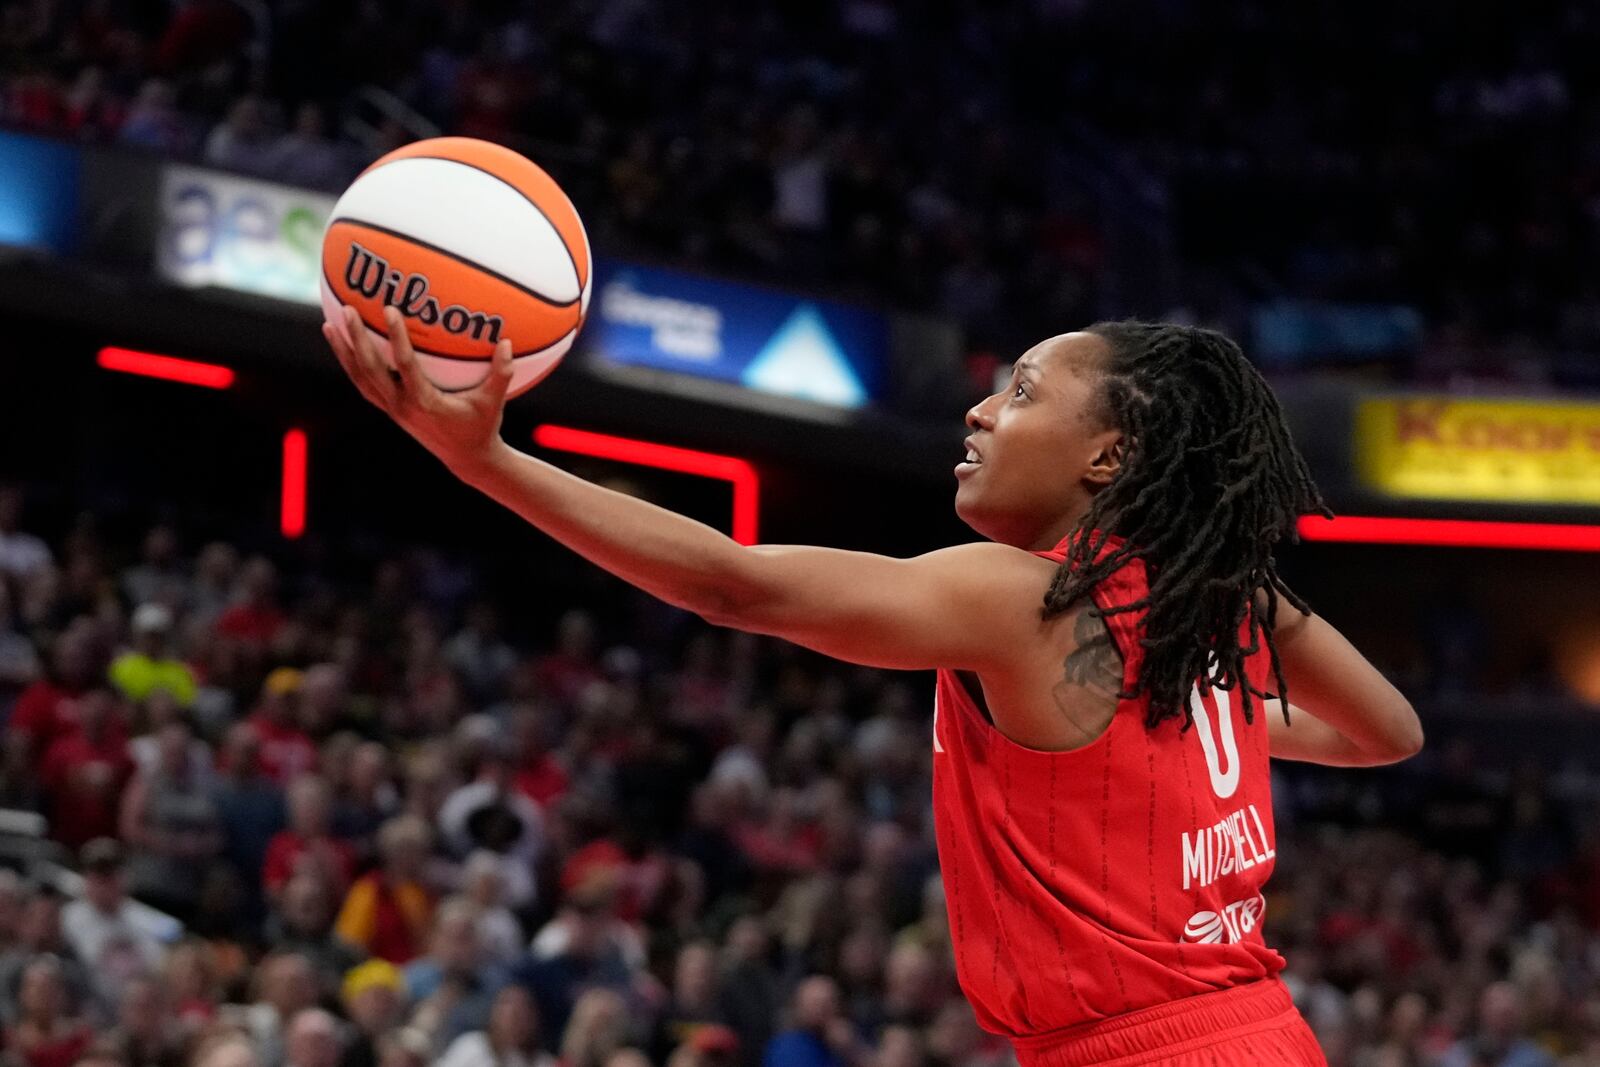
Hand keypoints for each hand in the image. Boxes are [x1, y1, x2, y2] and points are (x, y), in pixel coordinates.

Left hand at [324, 304, 513, 475]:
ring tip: (330, 324)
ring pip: (360, 378)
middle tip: (347, 311)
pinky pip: (365, 384)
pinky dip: (352, 364)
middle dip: (356, 340)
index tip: (390, 310)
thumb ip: (501, 373)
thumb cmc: (481, 427)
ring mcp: (393, 410)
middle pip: (370, 370)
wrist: (466, 460)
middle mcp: (402, 406)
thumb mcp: (493, 402)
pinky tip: (344, 345)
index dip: (396, 338)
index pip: (405, 366)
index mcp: (425, 402)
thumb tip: (508, 343)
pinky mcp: (390, 410)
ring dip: (344, 352)